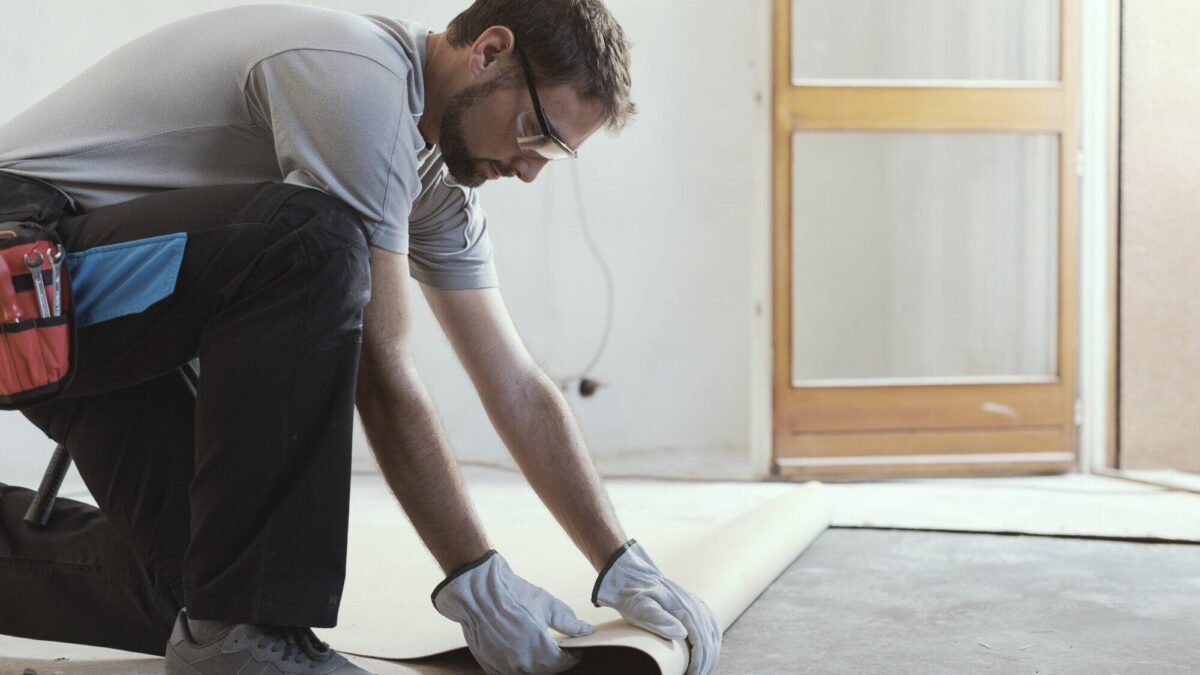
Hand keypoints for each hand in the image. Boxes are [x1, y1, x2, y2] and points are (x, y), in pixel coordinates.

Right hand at [432, 550, 593, 673]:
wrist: (477, 592)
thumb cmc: (511, 595)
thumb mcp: (546, 604)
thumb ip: (568, 622)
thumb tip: (585, 630)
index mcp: (539, 650)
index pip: (564, 663)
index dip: (573, 655)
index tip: (575, 648)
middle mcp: (521, 664)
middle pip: (547, 670)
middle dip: (555, 659)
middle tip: (559, 647)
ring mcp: (503, 668)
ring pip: (528, 672)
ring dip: (537, 663)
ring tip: (538, 646)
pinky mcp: (490, 666)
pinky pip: (510, 671)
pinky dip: (518, 663)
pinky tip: (519, 647)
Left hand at [592, 539, 721, 674]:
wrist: (632, 576)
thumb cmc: (633, 596)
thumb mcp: (640, 608)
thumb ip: (658, 619)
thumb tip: (682, 633)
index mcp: (685, 610)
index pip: (701, 644)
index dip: (698, 664)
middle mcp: (695, 607)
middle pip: (710, 642)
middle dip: (705, 664)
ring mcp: (697, 605)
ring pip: (714, 635)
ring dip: (711, 656)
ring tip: (701, 671)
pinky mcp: (695, 605)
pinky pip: (712, 626)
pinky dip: (713, 643)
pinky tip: (708, 653)